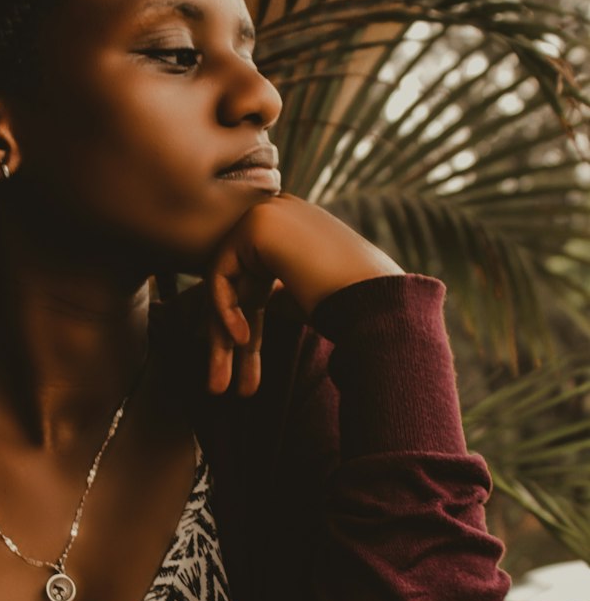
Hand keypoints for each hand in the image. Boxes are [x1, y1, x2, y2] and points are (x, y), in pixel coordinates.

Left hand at [206, 194, 403, 394]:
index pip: (253, 277)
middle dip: (225, 337)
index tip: (243, 368)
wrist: (381, 302)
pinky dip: (225, 311)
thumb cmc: (353, 309)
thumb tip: (228, 322)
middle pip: (236, 281)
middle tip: (219, 386)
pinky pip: (221, 276)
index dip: (244, 323)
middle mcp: (280, 213)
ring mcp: (269, 214)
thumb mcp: (300, 299)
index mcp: (294, 229)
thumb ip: (270, 295)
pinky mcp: (257, 225)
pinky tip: (242, 340)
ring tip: (219, 386)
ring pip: (225, 283)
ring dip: (220, 336)